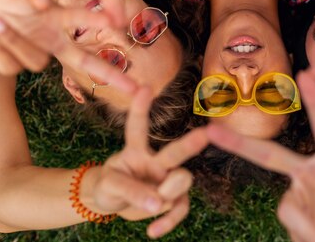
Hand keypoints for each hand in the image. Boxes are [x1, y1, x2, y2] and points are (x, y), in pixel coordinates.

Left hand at [0, 0, 135, 92]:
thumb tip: (44, 1)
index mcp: (58, 16)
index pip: (86, 22)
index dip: (102, 23)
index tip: (119, 26)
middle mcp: (52, 37)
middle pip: (87, 62)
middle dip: (113, 75)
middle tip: (137, 90)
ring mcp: (33, 51)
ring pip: (35, 62)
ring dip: (12, 40)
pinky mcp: (12, 64)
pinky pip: (10, 67)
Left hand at [93, 88, 208, 237]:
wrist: (109, 202)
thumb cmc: (109, 185)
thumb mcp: (110, 186)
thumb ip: (131, 190)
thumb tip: (157, 203)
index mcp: (135, 150)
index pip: (138, 127)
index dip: (141, 108)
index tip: (145, 87)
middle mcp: (156, 161)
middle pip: (175, 152)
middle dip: (190, 144)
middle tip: (206, 134)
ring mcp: (166, 179)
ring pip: (181, 181)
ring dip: (169, 193)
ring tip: (153, 205)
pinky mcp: (171, 199)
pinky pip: (179, 208)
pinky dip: (168, 220)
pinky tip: (153, 231)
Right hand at [207, 72, 314, 241]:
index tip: (304, 73)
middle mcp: (310, 173)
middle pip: (271, 155)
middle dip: (240, 143)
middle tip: (210, 132)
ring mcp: (299, 196)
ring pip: (289, 208)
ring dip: (311, 229)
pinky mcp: (295, 219)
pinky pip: (297, 232)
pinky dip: (314, 241)